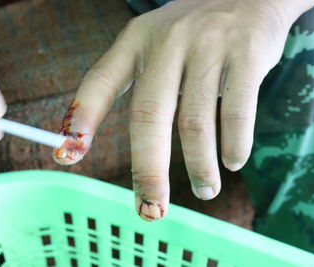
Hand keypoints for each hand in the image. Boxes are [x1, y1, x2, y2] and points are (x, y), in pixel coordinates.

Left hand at [53, 0, 313, 220]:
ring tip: (205, 190)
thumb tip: (98, 134)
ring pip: (195, 121)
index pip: (99, 82)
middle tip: (150, 209)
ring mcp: (208, 47)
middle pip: (149, 116)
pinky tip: (233, 161)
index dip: (81, 120)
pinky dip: (234, 144)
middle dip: (148, 170)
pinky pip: (237, 110)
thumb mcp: (153, 42)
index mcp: (136, 42)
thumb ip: (132, 80)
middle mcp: (167, 43)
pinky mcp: (246, 55)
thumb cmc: (191, 30)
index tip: (67, 156)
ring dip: (199, 166)